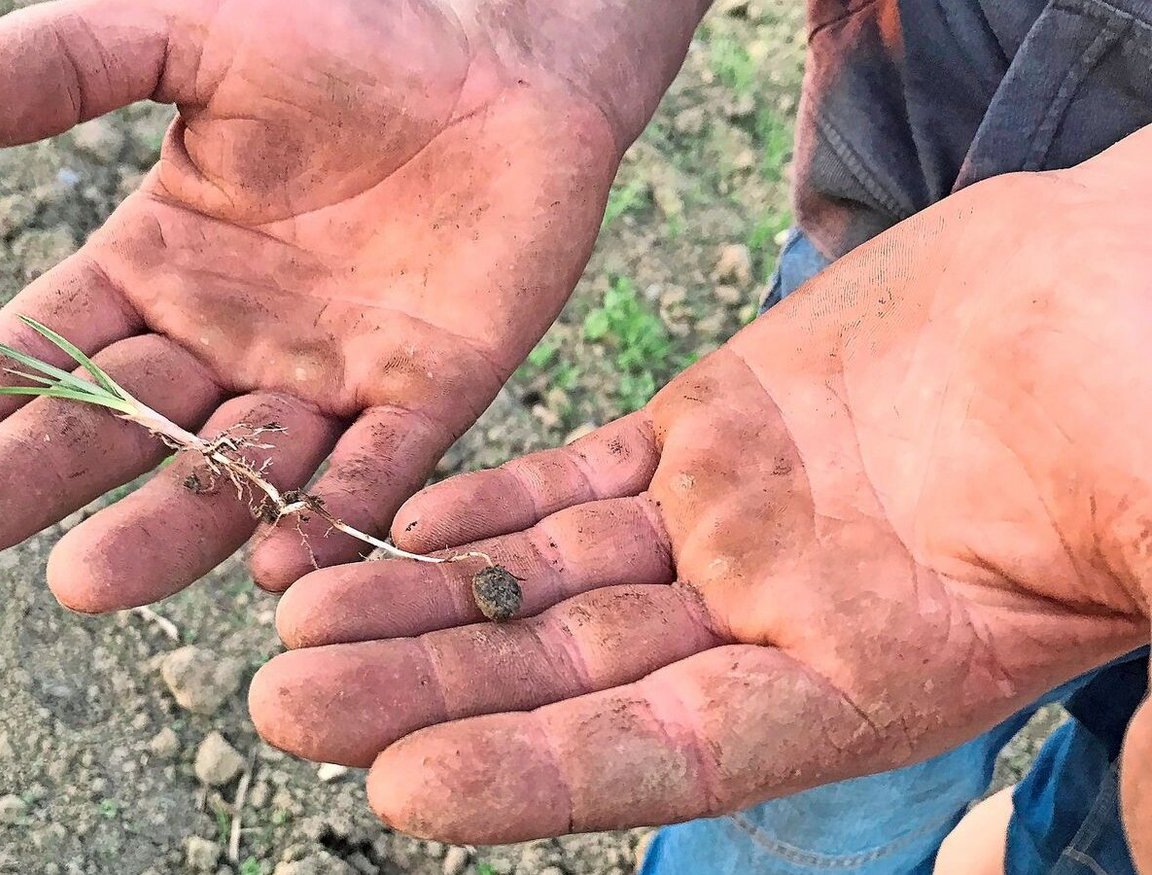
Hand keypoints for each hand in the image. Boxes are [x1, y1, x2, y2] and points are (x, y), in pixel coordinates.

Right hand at [0, 0, 699, 607]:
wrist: (502, 54)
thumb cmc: (349, 38)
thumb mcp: (192, 34)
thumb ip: (66, 64)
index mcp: (162, 268)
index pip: (49, 348)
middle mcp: (235, 341)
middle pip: (123, 424)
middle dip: (32, 479)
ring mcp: (332, 375)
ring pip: (242, 466)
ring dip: (171, 523)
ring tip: (89, 579)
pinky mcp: (432, 390)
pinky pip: (380, 463)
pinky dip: (336, 509)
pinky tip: (283, 556)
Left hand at [249, 132, 1151, 844]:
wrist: (1128, 286)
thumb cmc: (1147, 416)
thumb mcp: (1151, 548)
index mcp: (862, 681)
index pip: (665, 754)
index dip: (530, 777)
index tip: (401, 784)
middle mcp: (775, 614)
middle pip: (570, 669)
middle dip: (429, 684)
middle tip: (286, 698)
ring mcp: (737, 518)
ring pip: (551, 571)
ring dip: (426, 592)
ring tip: (302, 609)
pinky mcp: (719, 425)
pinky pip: (580, 474)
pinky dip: (492, 498)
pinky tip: (404, 515)